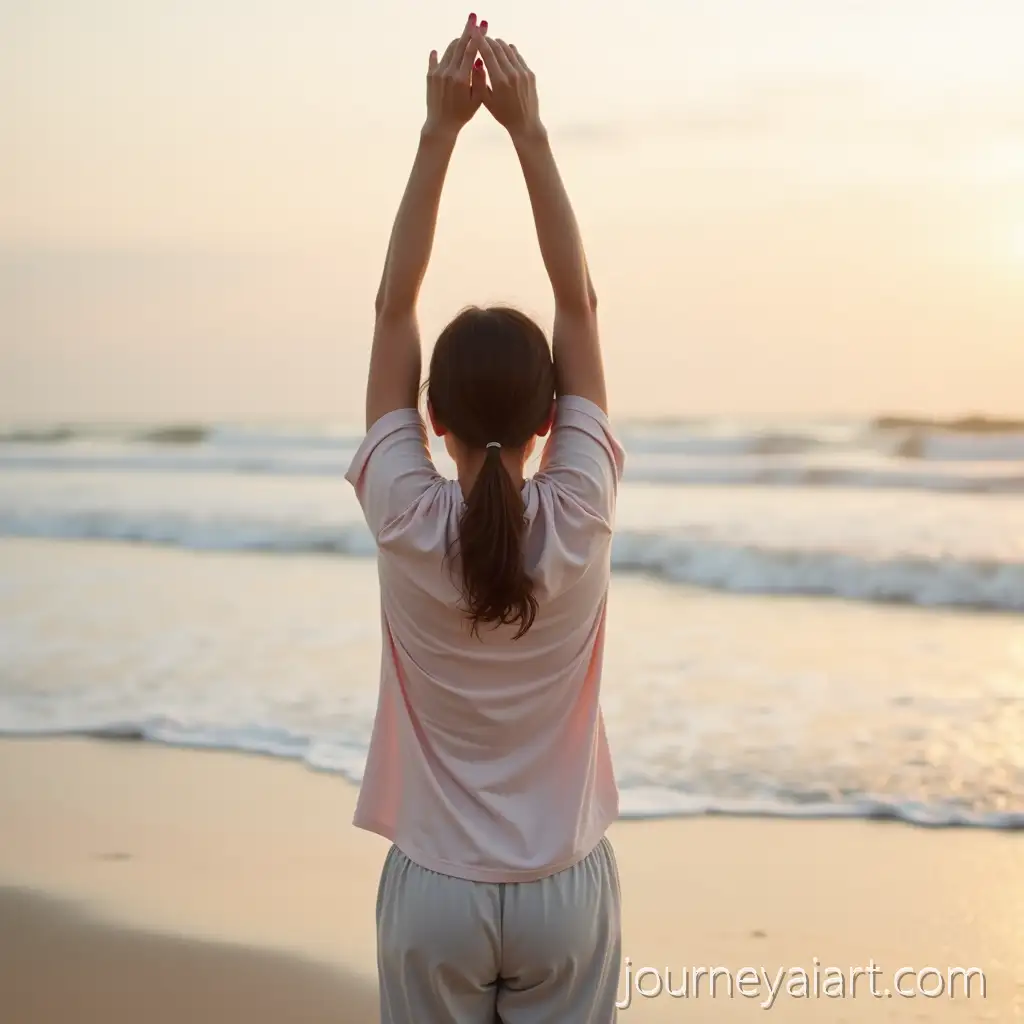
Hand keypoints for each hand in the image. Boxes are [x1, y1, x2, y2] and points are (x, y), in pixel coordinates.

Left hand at [424, 15, 487, 138]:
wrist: (441, 125)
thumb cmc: (462, 114)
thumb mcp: (477, 100)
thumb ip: (479, 80)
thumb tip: (479, 60)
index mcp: (461, 78)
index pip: (471, 51)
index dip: (477, 36)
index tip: (482, 25)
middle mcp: (448, 72)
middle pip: (459, 45)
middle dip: (468, 30)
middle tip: (473, 18)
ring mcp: (438, 73)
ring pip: (449, 50)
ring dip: (458, 41)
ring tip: (464, 35)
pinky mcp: (430, 75)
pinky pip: (436, 58)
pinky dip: (440, 53)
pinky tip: (439, 50)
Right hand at [477, 36, 541, 139]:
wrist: (525, 123)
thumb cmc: (503, 114)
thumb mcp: (486, 101)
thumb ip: (481, 81)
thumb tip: (477, 62)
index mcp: (499, 81)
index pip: (488, 54)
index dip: (480, 41)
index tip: (474, 34)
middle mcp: (512, 74)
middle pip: (498, 49)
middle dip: (489, 40)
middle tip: (482, 36)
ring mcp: (523, 73)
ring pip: (509, 50)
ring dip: (499, 44)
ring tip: (492, 42)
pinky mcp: (530, 74)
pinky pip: (518, 57)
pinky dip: (510, 51)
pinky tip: (505, 50)